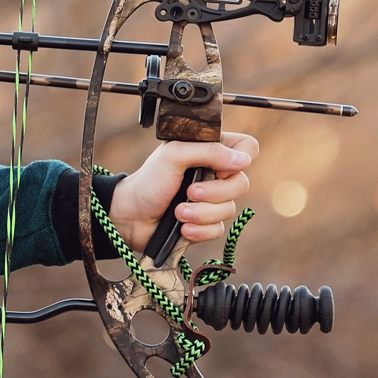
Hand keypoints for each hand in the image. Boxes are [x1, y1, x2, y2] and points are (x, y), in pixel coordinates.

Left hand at [107, 132, 258, 252]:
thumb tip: (243, 160)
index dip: (239, 158)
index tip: (217, 168)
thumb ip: (208, 151)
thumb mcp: (173, 155)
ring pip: (230, 209)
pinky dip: (200, 229)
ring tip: (178, 212)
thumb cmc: (148, 181)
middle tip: (189, 192)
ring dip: (201, 212)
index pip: (247, 148)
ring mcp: (213, 200)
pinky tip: (183, 227)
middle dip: (215, 192)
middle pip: (242, 183)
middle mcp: (215, 174)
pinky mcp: (207, 223)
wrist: (130, 216)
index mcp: (210, 151)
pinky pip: (219, 229)